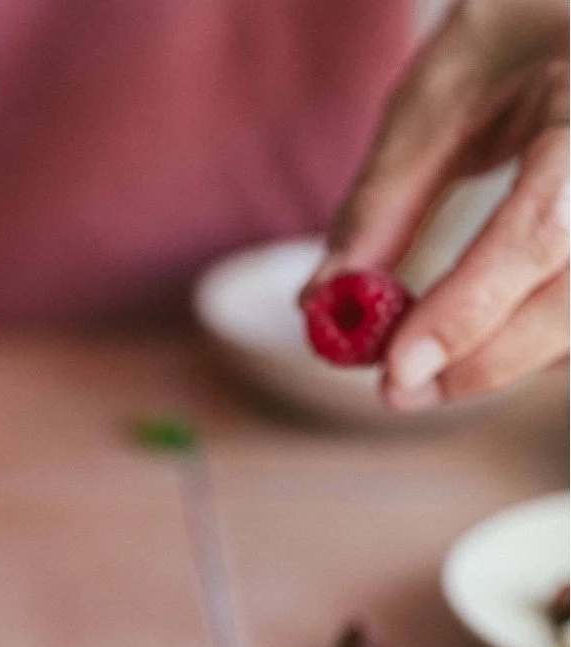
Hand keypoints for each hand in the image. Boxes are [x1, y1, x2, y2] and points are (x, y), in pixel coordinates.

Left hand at [304, 0, 568, 408]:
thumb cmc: (523, 24)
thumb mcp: (442, 90)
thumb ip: (385, 198)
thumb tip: (322, 303)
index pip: (543, 227)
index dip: (469, 309)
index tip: (397, 369)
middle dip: (483, 358)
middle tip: (398, 390)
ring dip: (508, 359)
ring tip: (427, 359)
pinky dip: (537, 342)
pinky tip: (486, 337)